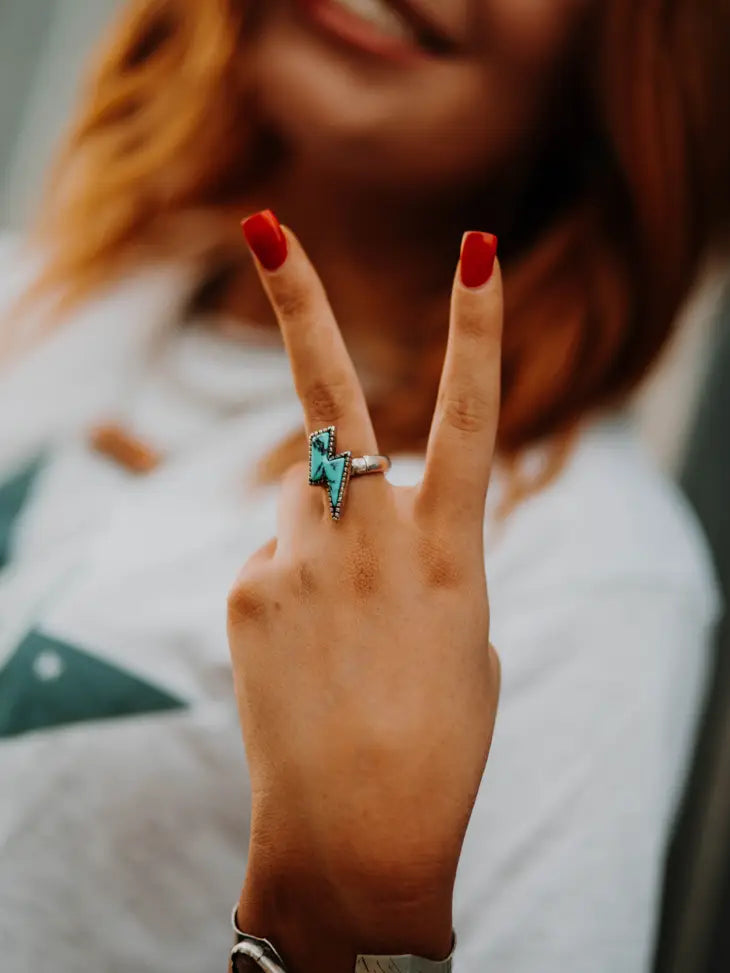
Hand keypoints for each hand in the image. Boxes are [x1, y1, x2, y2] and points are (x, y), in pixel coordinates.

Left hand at [228, 212, 501, 971]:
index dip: (476, 330)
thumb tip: (339, 512)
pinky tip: (303, 656)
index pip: (468, 415)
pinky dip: (288, 592)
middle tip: (266, 225)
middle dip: (300, 306)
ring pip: (301, 503)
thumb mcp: (459, 631)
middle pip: (330, 405)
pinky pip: (270, 561)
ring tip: (339, 629)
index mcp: (450, 547)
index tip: (477, 248)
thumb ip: (409, 553)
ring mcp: (299, 559)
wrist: (362, 829)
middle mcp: (372, 536)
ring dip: (319, 538)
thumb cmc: (438, 736)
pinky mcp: (246, 590)